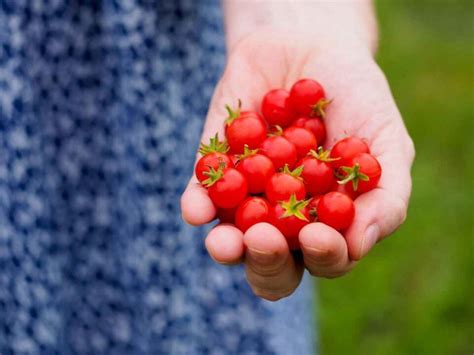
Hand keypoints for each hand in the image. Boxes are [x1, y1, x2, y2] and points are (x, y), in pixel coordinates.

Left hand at [181, 29, 414, 300]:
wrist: (311, 47)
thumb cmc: (357, 99)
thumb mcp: (386, 141)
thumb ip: (385, 195)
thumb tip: (358, 244)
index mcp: (328, 221)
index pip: (324, 259)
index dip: (323, 257)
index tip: (318, 235)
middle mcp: (284, 219)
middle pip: (272, 263)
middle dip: (267, 261)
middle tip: (264, 239)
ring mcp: (247, 197)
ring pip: (230, 240)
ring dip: (226, 247)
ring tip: (225, 241)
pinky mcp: (213, 168)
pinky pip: (200, 194)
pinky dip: (197, 204)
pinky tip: (196, 209)